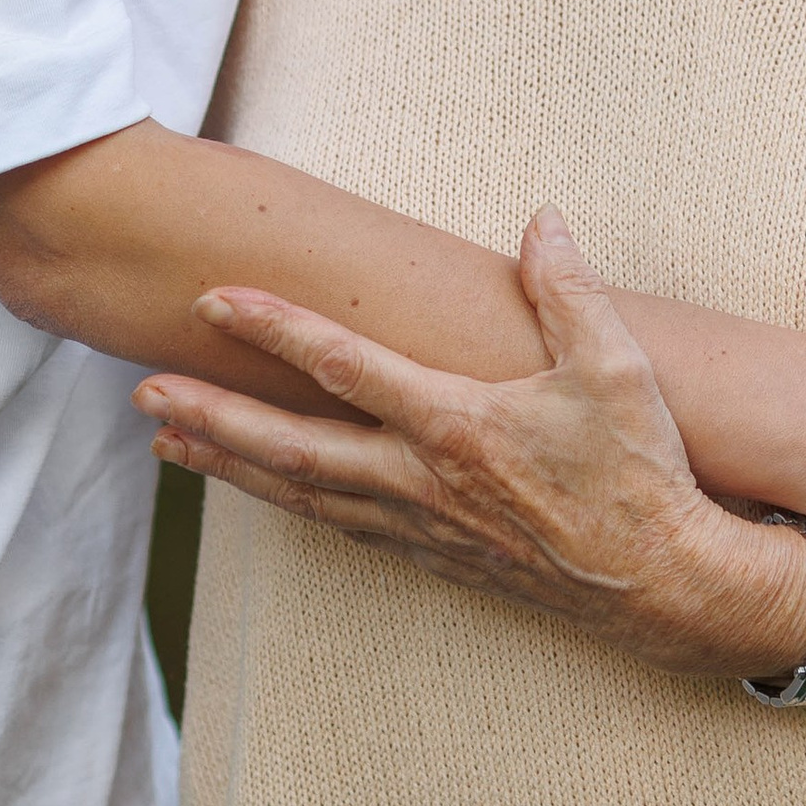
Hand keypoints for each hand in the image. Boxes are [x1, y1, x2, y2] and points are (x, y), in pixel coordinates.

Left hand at [138, 209, 805, 685]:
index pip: (344, 366)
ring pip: (301, 493)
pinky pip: (338, 525)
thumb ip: (569, 290)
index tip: (215, 299)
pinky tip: (257, 490)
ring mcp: (420, 525)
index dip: (275, 328)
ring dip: (228, 465)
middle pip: (290, 447)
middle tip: (143, 393)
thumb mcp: (617, 368)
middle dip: (211, 418)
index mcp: (457, 424)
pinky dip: (285, 503)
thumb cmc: (640, 473)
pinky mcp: (431, 556)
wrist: (662, 584)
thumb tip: (540, 220)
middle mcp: (421, 480)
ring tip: (166, 442)